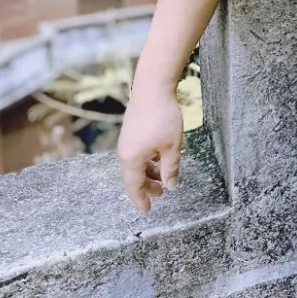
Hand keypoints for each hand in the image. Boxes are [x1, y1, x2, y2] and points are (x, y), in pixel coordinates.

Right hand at [117, 87, 184, 211]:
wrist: (152, 88)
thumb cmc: (163, 117)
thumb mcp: (172, 145)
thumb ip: (171, 168)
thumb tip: (172, 186)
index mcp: (131, 159)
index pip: (134, 187)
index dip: (141, 199)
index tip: (148, 210)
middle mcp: (124, 152)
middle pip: (134, 176)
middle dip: (147, 186)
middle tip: (162, 192)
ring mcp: (126, 141)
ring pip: (137, 164)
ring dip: (149, 172)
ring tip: (165, 174)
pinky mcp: (131, 131)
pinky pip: (137, 153)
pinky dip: (147, 160)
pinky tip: (160, 156)